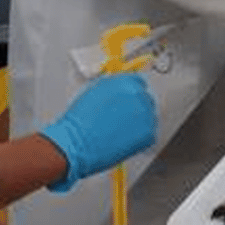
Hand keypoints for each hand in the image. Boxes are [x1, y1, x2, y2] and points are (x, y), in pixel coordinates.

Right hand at [39, 73, 156, 191]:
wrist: (75, 143)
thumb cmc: (78, 120)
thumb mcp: (94, 92)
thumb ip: (112, 87)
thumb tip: (118, 90)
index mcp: (126, 81)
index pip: (139, 83)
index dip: (132, 94)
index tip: (129, 102)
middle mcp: (139, 94)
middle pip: (145, 100)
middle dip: (136, 109)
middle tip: (121, 121)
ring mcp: (146, 114)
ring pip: (148, 117)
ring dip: (138, 124)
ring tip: (119, 133)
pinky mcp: (148, 133)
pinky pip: (149, 134)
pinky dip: (139, 139)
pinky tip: (123, 141)